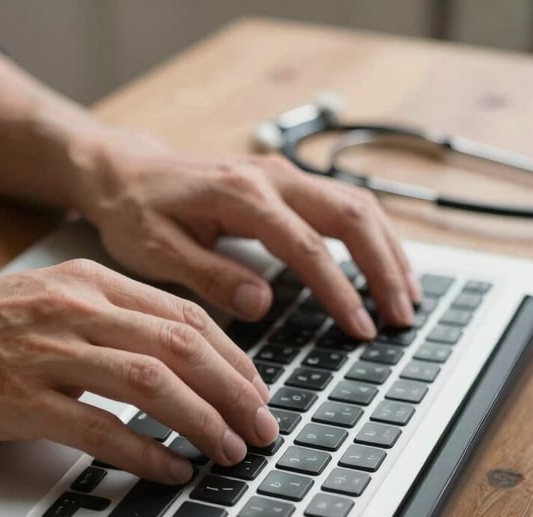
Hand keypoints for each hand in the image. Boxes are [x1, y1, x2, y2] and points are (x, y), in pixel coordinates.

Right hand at [0, 263, 278, 482]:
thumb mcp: (47, 301)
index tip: (255, 391)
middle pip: (180, 346)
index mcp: (87, 281)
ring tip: (230, 451)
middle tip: (263, 427)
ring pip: (151, 382)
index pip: (183, 316)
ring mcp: (45, 351)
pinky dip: (144, 451)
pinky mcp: (17, 398)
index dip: (233, 358)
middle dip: (234, 391)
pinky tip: (170, 470)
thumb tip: (169, 359)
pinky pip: (99, 426)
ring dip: (202, 420)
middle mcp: (74, 308)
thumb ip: (107, 321)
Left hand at [71, 133, 419, 337]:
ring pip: (357, 205)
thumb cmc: (135, 211)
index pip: (306, 245)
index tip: (360, 327)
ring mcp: (281, 175)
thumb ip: (209, 276)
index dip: (338, 289)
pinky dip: (370, 237)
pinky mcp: (283, 184)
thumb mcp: (157, 250)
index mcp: (240, 193)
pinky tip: (382, 265)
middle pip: (352, 214)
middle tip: (402, 316)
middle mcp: (270, 176)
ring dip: (387, 251)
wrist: (124, 172)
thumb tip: (262, 303)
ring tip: (407, 297)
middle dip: (383, 268)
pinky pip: (342, 205)